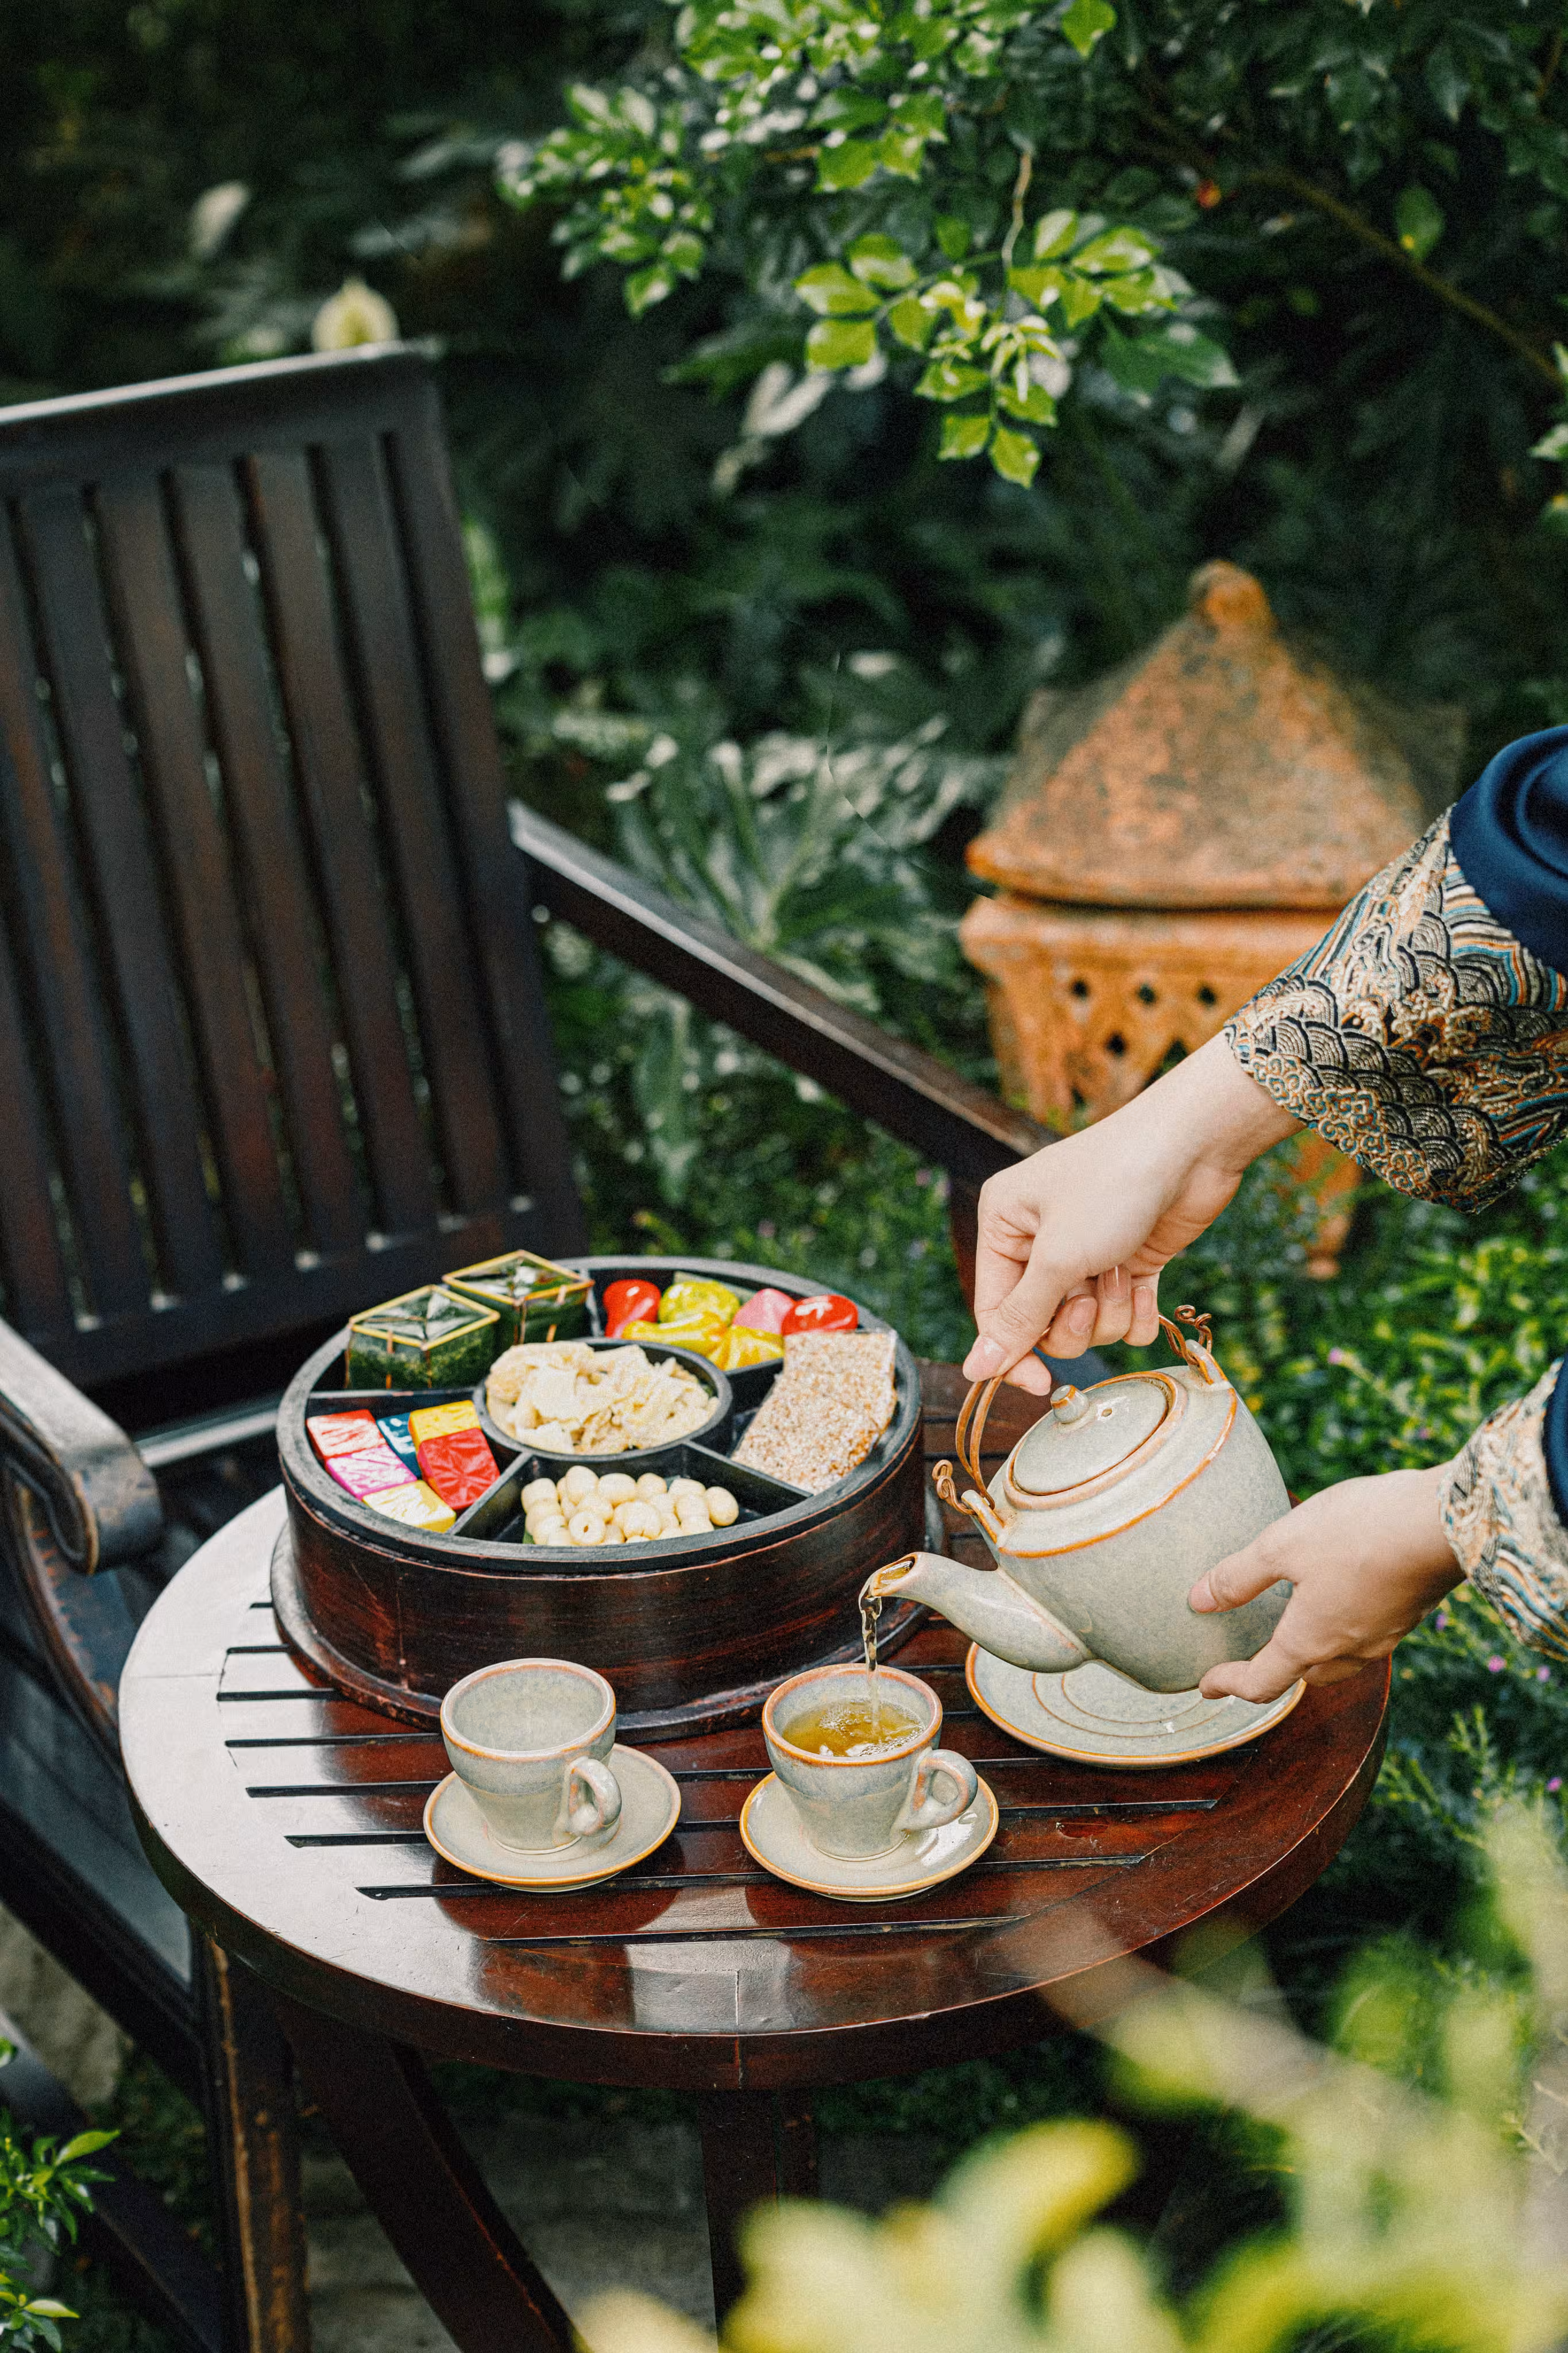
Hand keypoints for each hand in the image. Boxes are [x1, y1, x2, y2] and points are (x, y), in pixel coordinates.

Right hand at [963, 1036, 1298, 1392]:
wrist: (1192, 1148)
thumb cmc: (1113, 1186)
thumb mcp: (1057, 1258)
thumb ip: (1018, 1319)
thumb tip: (975, 1369)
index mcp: (1004, 1225)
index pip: (994, 1312)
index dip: (1014, 1353)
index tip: (1040, 1383)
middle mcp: (1040, 1240)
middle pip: (1041, 1325)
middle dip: (1072, 1322)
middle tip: (1089, 1296)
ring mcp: (1087, 1253)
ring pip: (1086, 1325)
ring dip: (1109, 1311)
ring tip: (1123, 1271)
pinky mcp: (1129, 1261)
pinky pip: (1124, 1317)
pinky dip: (1138, 1310)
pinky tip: (1146, 1282)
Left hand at [1188, 1464, 1462, 1701]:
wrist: (1443, 1523)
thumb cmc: (1357, 1532)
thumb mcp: (1281, 1546)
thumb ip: (1237, 1576)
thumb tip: (1197, 1601)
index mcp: (1311, 1642)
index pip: (1262, 1683)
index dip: (1229, 1685)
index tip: (1206, 1685)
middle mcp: (1350, 1650)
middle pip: (1304, 1675)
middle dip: (1273, 1671)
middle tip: (1248, 1658)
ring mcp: (1386, 1635)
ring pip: (1339, 1660)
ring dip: (1311, 1654)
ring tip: (1293, 1629)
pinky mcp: (1409, 1613)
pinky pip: (1366, 1637)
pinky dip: (1342, 1630)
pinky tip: (1340, 1599)